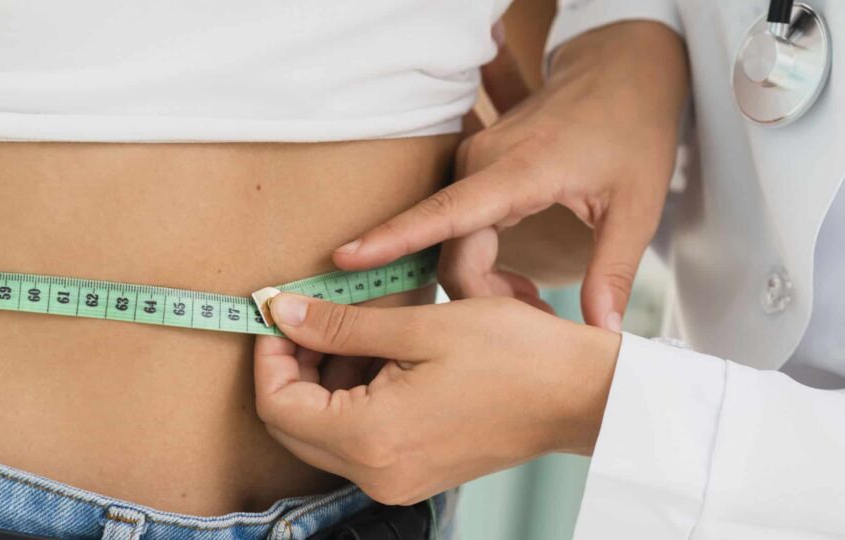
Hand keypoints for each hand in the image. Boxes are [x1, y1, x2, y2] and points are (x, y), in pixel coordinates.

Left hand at [253, 293, 619, 504]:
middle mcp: (375, 474)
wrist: (579, 395)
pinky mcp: (411, 474)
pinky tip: (379, 357)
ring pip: (321, 431)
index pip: (276, 404)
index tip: (281, 312)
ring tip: (355, 331)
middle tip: (309, 317)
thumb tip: (282, 312)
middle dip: (290, 366)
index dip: (268, 353)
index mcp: (370, 438)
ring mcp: (394, 480)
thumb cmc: (514, 355)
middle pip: (291, 424)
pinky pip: (356, 439)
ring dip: (321, 380)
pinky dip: (351, 398)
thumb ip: (340, 325)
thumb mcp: (419, 326)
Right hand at [331, 21, 689, 329]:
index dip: (395, 238)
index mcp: (519, 172)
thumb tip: (603, 334)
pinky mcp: (475, 168)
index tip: (348, 257)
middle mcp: (483, 164)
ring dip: (483, 279)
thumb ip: (614, 272)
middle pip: (452, 251)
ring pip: (454, 242)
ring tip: (531, 299)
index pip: (445, 212)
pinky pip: (458, 226)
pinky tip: (515, 276)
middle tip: (537, 316)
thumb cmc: (632, 130)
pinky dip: (481, 258)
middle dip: (483, 297)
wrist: (620, 74)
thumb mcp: (638, 206)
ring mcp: (475, 163)